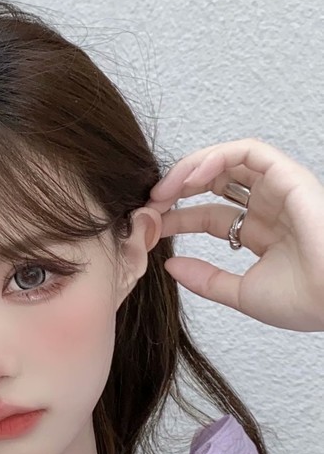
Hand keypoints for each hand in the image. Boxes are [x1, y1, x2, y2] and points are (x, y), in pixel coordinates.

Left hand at [144, 137, 323, 331]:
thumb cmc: (304, 302)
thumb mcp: (240, 293)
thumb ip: (206, 279)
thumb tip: (169, 265)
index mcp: (261, 233)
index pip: (209, 215)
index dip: (177, 216)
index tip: (150, 225)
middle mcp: (270, 207)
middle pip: (216, 182)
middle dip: (178, 187)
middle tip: (150, 202)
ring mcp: (280, 190)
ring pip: (228, 160)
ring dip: (191, 168)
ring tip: (165, 189)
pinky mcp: (290, 176)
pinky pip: (249, 151)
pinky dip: (216, 157)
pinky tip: (191, 178)